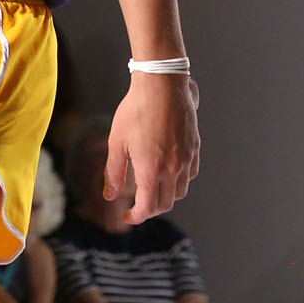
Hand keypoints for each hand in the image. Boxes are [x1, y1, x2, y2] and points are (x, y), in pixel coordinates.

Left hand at [106, 73, 198, 221]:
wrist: (161, 85)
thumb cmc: (135, 111)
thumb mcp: (117, 141)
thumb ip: (114, 172)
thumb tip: (109, 196)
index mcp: (151, 170)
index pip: (147, 207)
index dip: (136, 217)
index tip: (127, 216)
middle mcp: (172, 169)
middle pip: (165, 204)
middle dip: (149, 210)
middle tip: (136, 206)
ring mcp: (186, 159)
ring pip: (180, 192)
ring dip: (165, 197)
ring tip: (151, 190)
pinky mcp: (194, 148)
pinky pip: (190, 175)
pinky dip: (179, 182)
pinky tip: (168, 173)